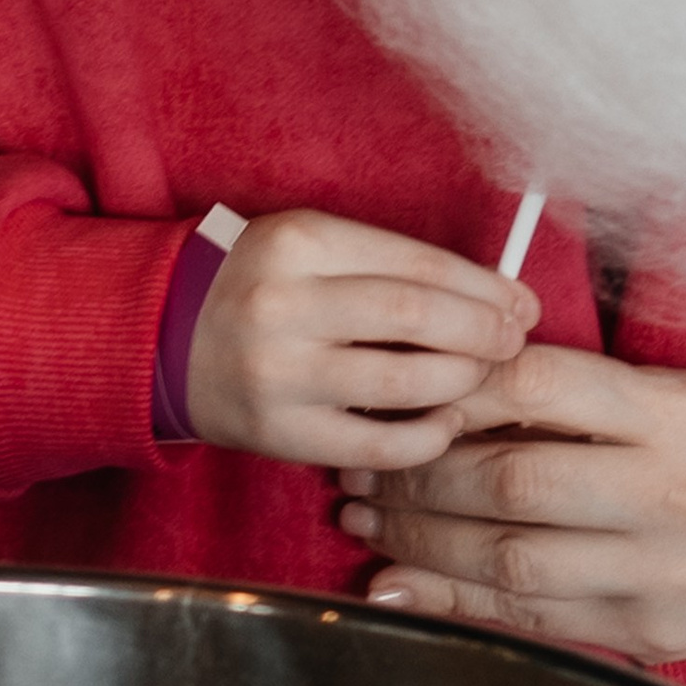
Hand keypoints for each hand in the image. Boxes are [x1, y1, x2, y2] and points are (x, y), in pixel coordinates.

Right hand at [183, 210, 535, 469]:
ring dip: (461, 381)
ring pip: (400, 382)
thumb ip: (390, 262)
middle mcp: (285, 304)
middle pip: (413, 317)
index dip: (481, 284)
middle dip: (481, 330)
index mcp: (299, 241)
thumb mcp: (312, 244)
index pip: (415, 262)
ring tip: (484, 376)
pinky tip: (447, 422)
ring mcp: (280, 374)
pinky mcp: (278, 434)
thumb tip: (492, 290)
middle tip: (515, 339)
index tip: (520, 299)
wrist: (164, 336)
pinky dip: (424, 438)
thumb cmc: (260, 282)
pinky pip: (372, 444)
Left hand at [338, 336, 685, 664]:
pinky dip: (453, 602)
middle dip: (419, 473)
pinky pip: (530, 620)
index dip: (462, 387)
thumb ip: (592, 398)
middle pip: (512, 483)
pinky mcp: (645, 638)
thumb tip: (464, 392)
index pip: (545, 390)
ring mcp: (660, 578)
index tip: (411, 386)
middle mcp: (674, 499)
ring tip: (364, 516)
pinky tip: (398, 584)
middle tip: (363, 460)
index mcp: (684, 418)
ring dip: (420, 539)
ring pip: (509, 561)